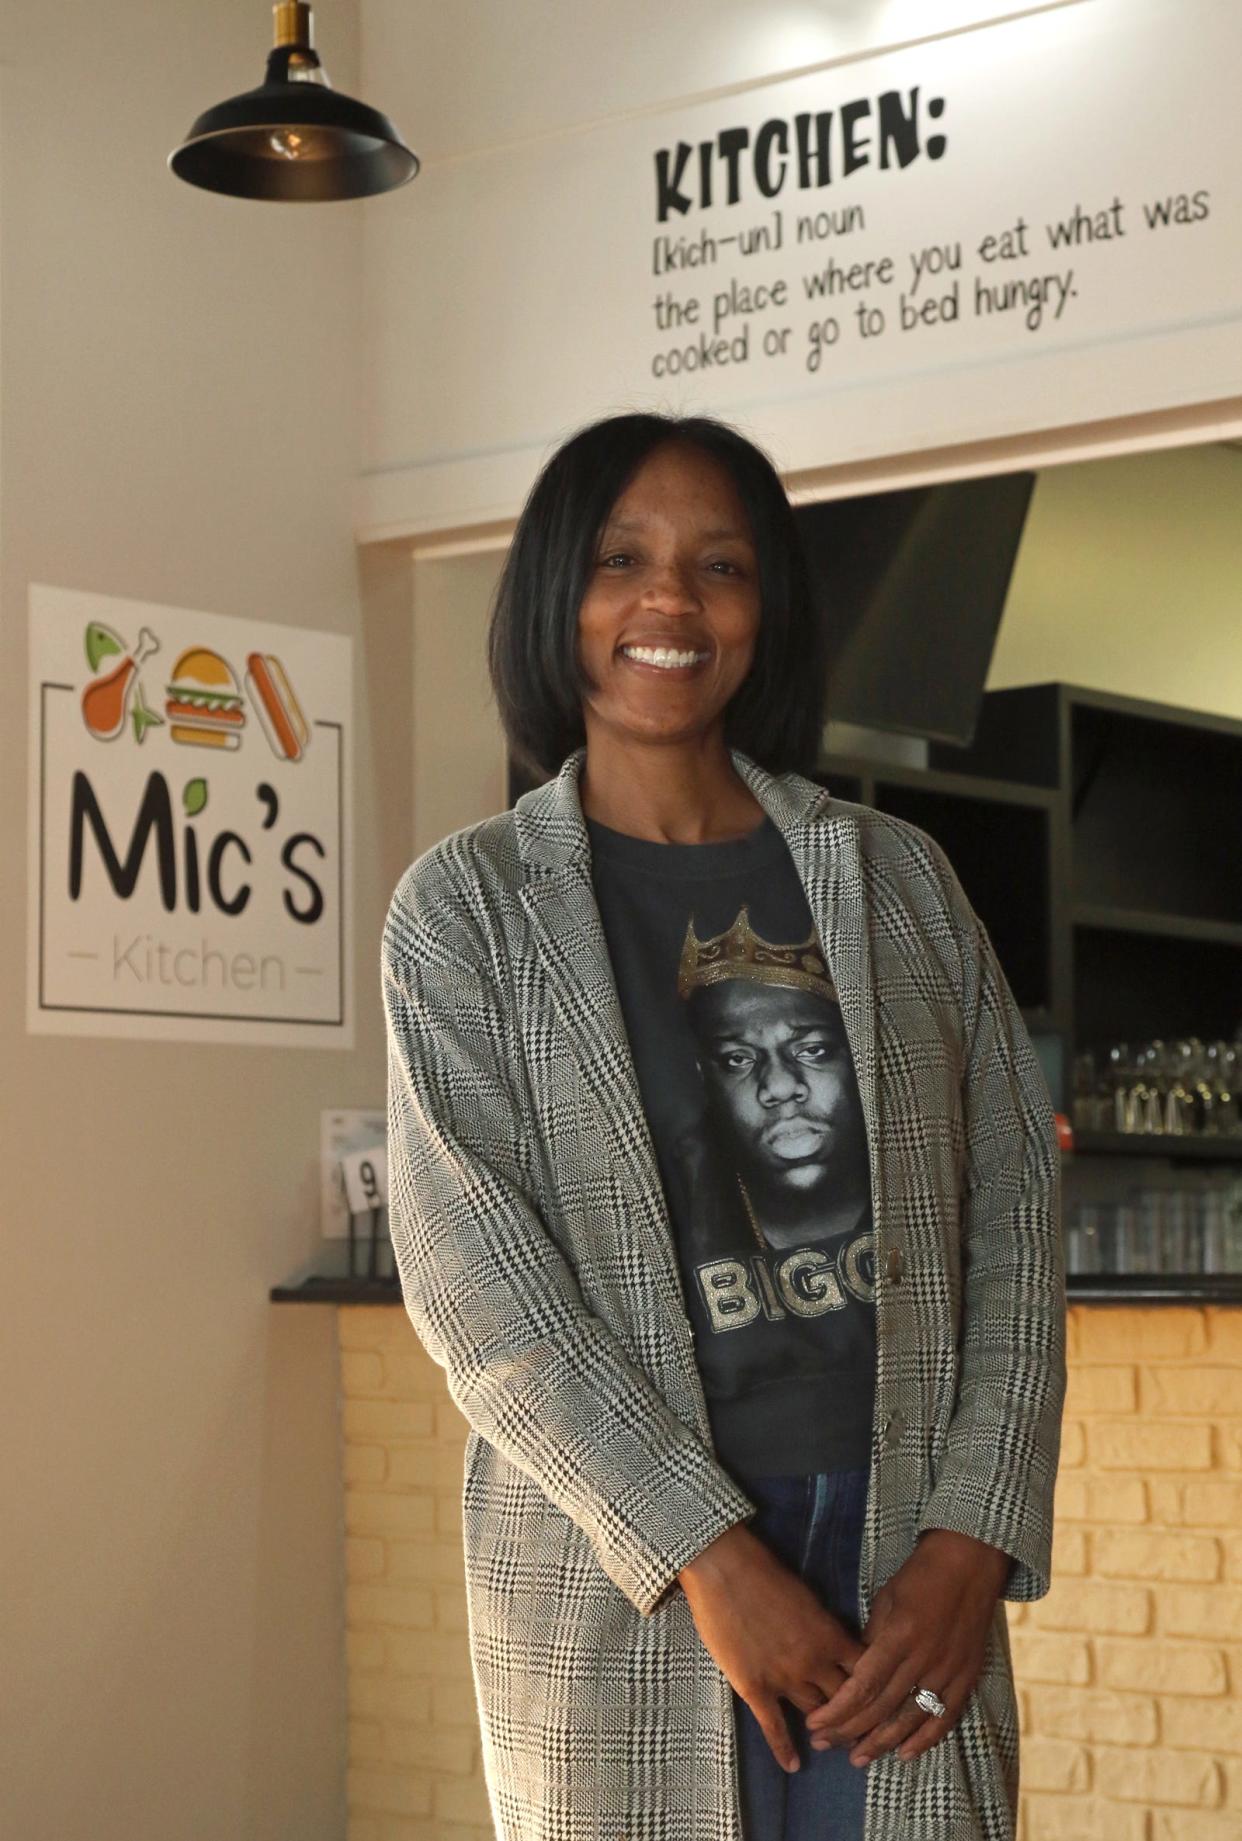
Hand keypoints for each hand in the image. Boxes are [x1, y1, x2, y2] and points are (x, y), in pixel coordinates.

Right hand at [679, 1523, 865, 1773]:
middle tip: (862, 1730)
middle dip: (856, 1716)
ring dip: (825, 1730)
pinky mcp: (755, 1688)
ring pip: (815, 1714)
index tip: (879, 1700)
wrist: (724, 1570)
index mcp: (831, 1635)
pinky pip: (774, 1727)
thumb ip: (824, 1626)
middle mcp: (814, 1662)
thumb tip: (835, 1643)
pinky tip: (793, 1765)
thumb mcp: (808, 1596)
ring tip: (832, 1744)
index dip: (875, 1690)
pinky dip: (785, 1749)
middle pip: (846, 1700)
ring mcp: (784, 1678)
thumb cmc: (765, 1572)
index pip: (866, 1674)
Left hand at [803, 1529, 1009, 1766]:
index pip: (863, 1686)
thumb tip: (853, 1672)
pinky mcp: (966, 1677)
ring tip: (856, 1758)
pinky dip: (925, 1739)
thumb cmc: (921, 1576)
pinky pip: (945, 1718)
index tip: (815, 1723)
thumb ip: (871, 1638)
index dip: (838, 1710)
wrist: (969, 1563)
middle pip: (881, 1707)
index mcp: (900, 1636)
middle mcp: (924, 1659)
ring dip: (881, 1743)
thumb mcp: (886, 1599)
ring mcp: (948, 1671)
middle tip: (824, 1744)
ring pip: (909, 1719)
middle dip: (849, 1730)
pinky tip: (904, 1755)